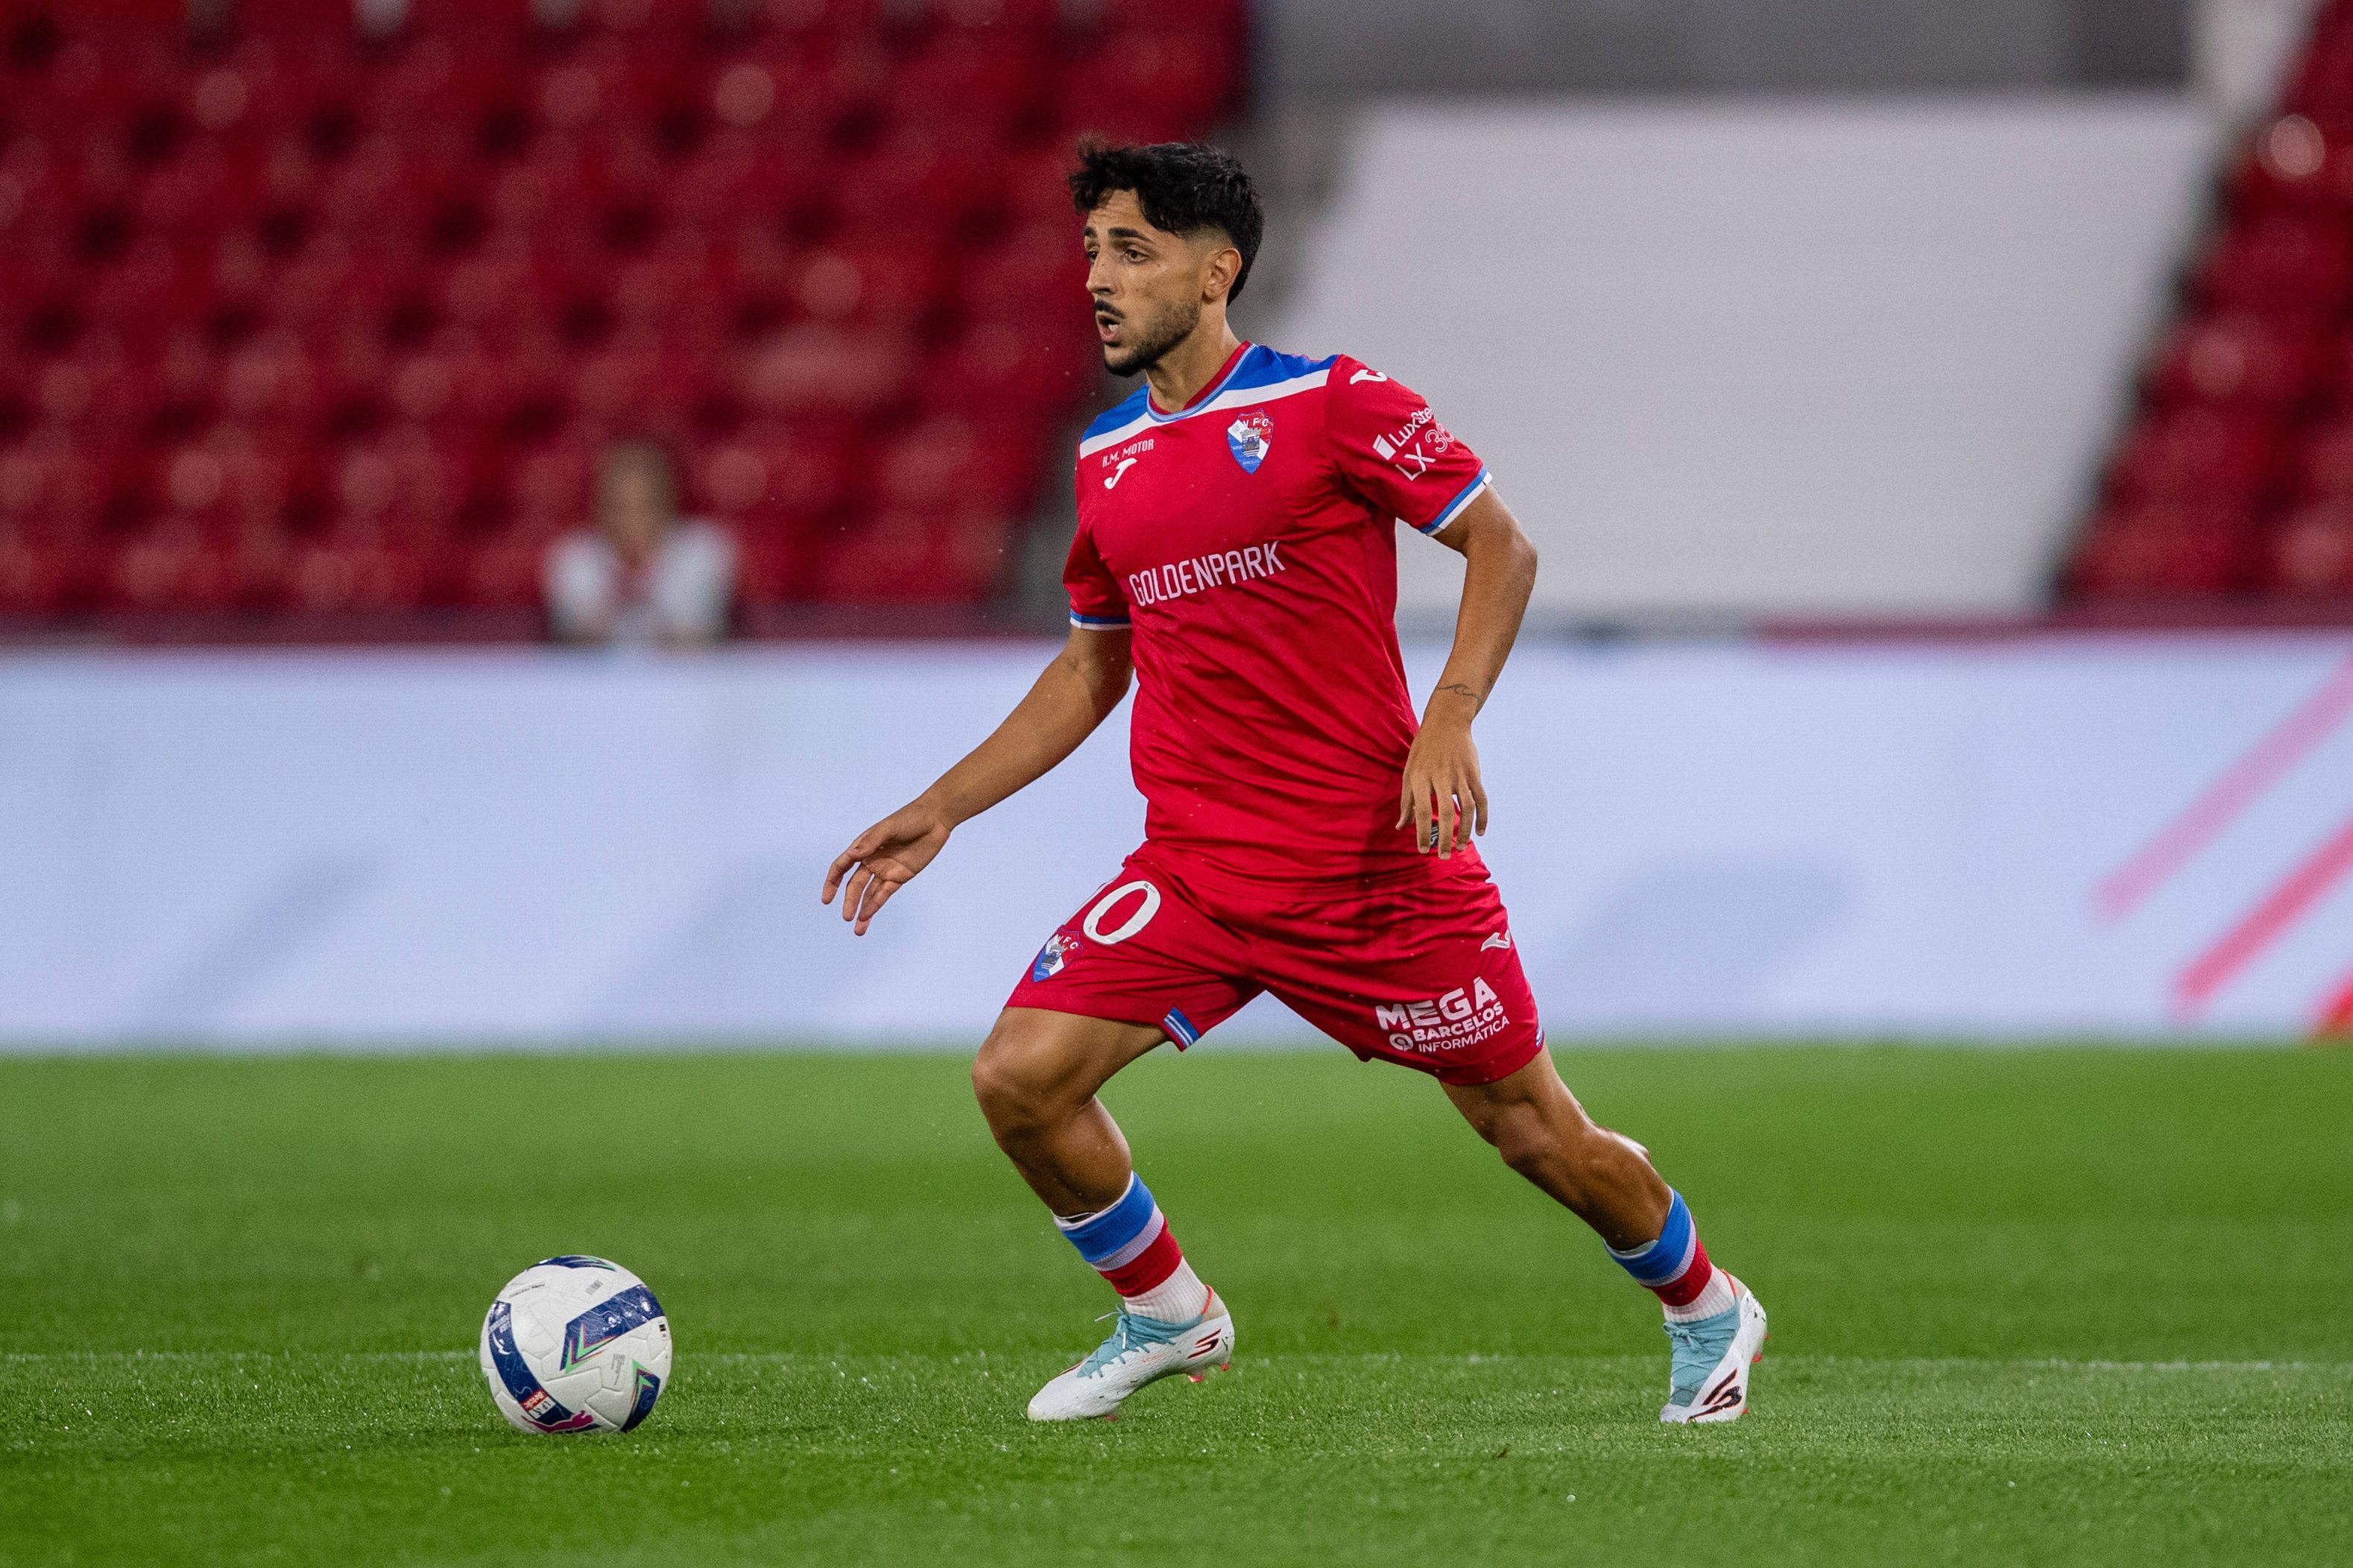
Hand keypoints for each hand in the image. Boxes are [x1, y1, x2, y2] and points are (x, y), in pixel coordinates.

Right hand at [822, 798, 952, 934]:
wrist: (935, 820)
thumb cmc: (910, 818)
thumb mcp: (889, 828)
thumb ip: (872, 841)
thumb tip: (852, 854)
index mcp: (863, 846)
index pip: (842, 866)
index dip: (831, 882)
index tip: (826, 899)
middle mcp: (871, 860)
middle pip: (855, 885)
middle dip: (849, 901)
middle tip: (846, 917)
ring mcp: (885, 870)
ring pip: (869, 894)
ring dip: (863, 910)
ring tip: (858, 929)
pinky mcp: (899, 876)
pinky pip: (884, 893)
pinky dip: (876, 904)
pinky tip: (868, 915)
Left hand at [1396, 699, 1488, 858]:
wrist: (1447, 722)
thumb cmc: (1423, 750)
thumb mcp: (1408, 772)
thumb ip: (1406, 801)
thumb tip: (1400, 827)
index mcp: (1420, 778)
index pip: (1422, 811)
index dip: (1422, 832)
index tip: (1423, 850)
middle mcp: (1441, 777)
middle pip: (1446, 813)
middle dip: (1445, 838)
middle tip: (1443, 856)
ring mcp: (1460, 775)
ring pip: (1467, 809)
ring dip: (1465, 831)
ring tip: (1460, 847)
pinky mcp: (1474, 774)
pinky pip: (1481, 799)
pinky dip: (1482, 817)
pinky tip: (1480, 832)